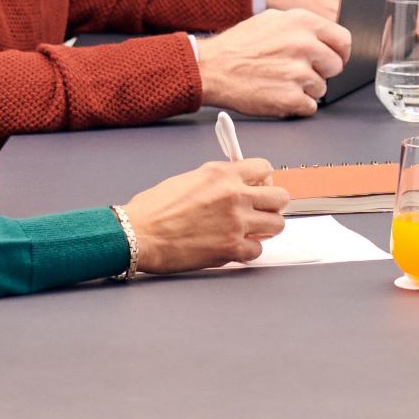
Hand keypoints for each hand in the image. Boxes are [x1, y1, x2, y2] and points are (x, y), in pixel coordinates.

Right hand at [117, 158, 288, 273]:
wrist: (139, 235)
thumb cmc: (154, 210)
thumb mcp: (189, 179)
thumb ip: (217, 180)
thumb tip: (236, 185)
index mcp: (222, 173)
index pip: (264, 168)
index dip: (264, 179)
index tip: (260, 186)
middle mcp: (234, 195)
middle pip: (280, 197)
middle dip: (272, 204)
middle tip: (261, 210)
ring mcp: (236, 223)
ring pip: (277, 225)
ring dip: (265, 228)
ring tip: (251, 230)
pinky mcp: (232, 249)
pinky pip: (257, 251)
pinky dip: (248, 251)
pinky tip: (234, 247)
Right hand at [194, 6, 347, 116]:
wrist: (211, 69)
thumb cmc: (238, 46)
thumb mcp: (271, 20)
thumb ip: (301, 26)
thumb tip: (324, 37)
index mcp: (301, 23)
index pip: (343, 40)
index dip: (339, 52)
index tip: (334, 58)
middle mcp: (303, 45)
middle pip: (336, 66)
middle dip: (322, 71)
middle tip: (301, 72)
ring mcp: (298, 73)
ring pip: (322, 88)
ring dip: (307, 89)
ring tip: (282, 82)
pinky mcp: (290, 98)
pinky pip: (310, 107)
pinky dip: (297, 105)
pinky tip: (280, 95)